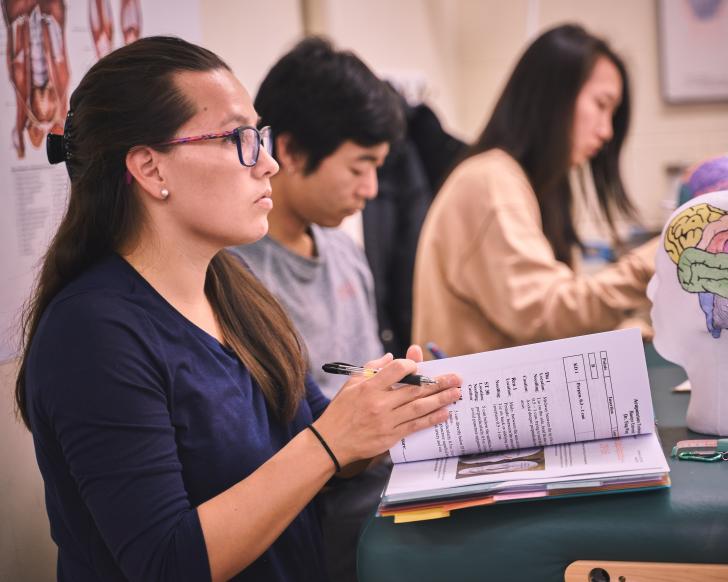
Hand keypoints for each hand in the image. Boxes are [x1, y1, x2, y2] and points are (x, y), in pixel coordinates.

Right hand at [313, 352, 460, 466]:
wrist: (331, 442)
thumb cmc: (341, 410)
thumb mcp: (351, 384)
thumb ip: (371, 368)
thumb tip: (391, 357)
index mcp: (369, 387)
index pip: (397, 370)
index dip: (412, 365)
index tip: (420, 365)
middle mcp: (379, 403)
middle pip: (415, 389)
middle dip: (438, 382)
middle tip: (456, 378)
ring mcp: (386, 421)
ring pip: (419, 408)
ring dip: (441, 400)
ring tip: (456, 393)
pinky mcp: (390, 437)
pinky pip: (415, 426)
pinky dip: (431, 419)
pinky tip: (445, 413)